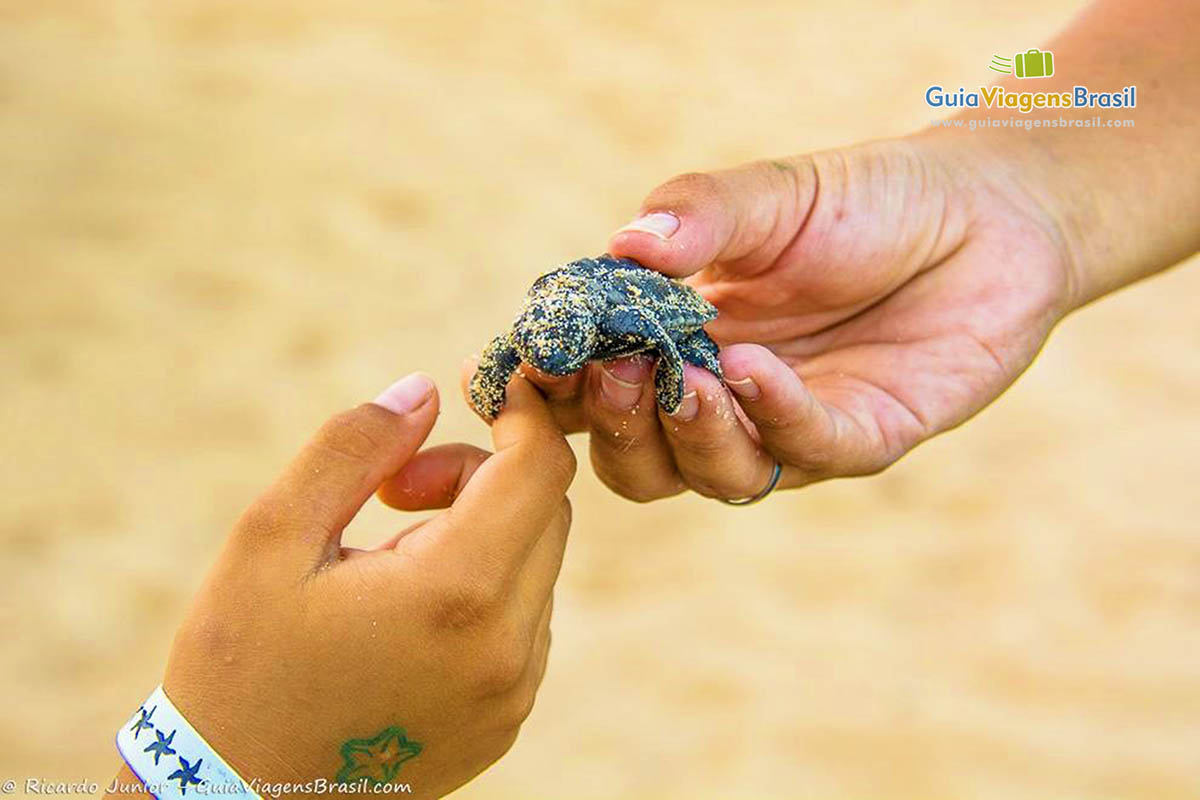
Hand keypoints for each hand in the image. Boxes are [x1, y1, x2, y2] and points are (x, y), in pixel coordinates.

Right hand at [151, 373, 573, 797]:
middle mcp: (506, 649)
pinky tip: (408, 608)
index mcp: (455, 594)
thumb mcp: (272, 537)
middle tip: (394, 492)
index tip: (477, 390)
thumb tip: (423, 391)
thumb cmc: (240, 665)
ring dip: (482, 532)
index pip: (538, 470)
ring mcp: (513, 693)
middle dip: (482, 473)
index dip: (519, 414)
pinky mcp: (505, 720)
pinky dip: (486, 586)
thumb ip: (355, 448)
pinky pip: (526, 620)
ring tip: (388, 556)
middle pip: (546, 512)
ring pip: (538, 565)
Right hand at [466, 136, 1074, 500]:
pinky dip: (772, 415)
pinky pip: (804, 451)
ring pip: (710, 475)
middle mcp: (724, 400)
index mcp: (679, 345)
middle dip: (613, 430)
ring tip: (686, 379)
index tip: (516, 368)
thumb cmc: (865, 202)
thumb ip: (697, 219)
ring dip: (688, 435)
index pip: (593, 390)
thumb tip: (622, 244)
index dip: (551, 390)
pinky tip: (755, 367)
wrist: (989, 212)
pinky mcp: (860, 440)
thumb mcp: (768, 198)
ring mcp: (787, 428)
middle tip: (608, 378)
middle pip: (638, 461)